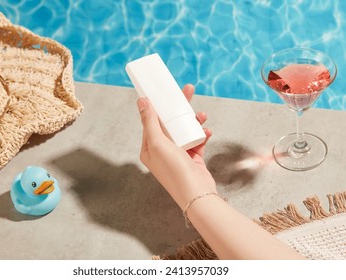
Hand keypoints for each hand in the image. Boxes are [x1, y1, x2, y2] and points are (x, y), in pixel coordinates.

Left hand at [137, 84, 216, 209]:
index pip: (152, 122)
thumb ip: (149, 122)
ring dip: (194, 120)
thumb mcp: (158, 143)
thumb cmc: (174, 170)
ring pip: (184, 130)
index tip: (166, 92)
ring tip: (203, 115)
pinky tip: (207, 131)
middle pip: (170, 123)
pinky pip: (197, 140)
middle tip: (188, 90)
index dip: (159, 105)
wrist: (196, 193)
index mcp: (149, 148)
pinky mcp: (192, 157)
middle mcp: (162, 151)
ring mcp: (177, 154)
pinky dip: (202, 134)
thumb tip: (141, 102)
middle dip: (179, 107)